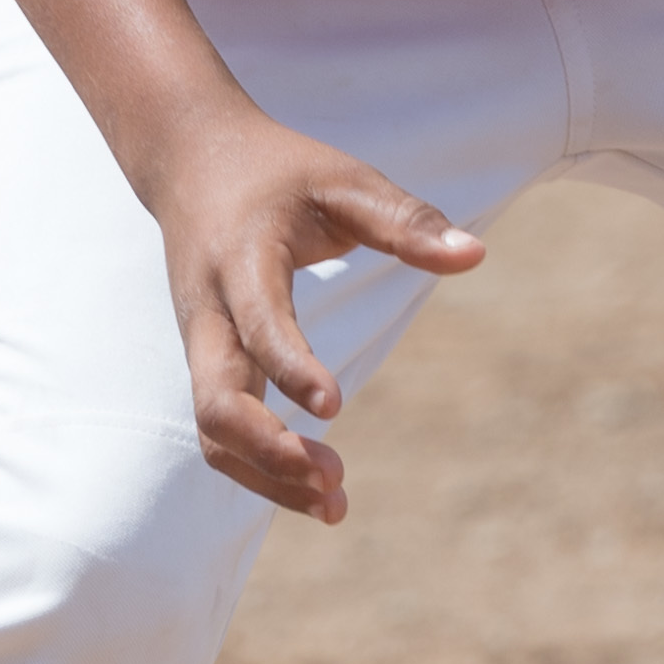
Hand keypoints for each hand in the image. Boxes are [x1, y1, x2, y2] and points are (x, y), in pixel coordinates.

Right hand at [139, 104, 484, 521]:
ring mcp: (200, 343)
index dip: (290, 367)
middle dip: (269, 451)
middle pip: (215, 401)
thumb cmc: (279, 171)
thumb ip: (404, 220)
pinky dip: (259, 468)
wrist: (187, 158)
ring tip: (336, 505)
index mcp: (240, 260)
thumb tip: (476, 255)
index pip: (258, 324)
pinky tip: (314, 490)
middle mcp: (208, 312)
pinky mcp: (207, 362)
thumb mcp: (343, 181)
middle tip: (336, 480)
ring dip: (266, 476)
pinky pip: (220, 430)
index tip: (332, 408)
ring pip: (212, 431)